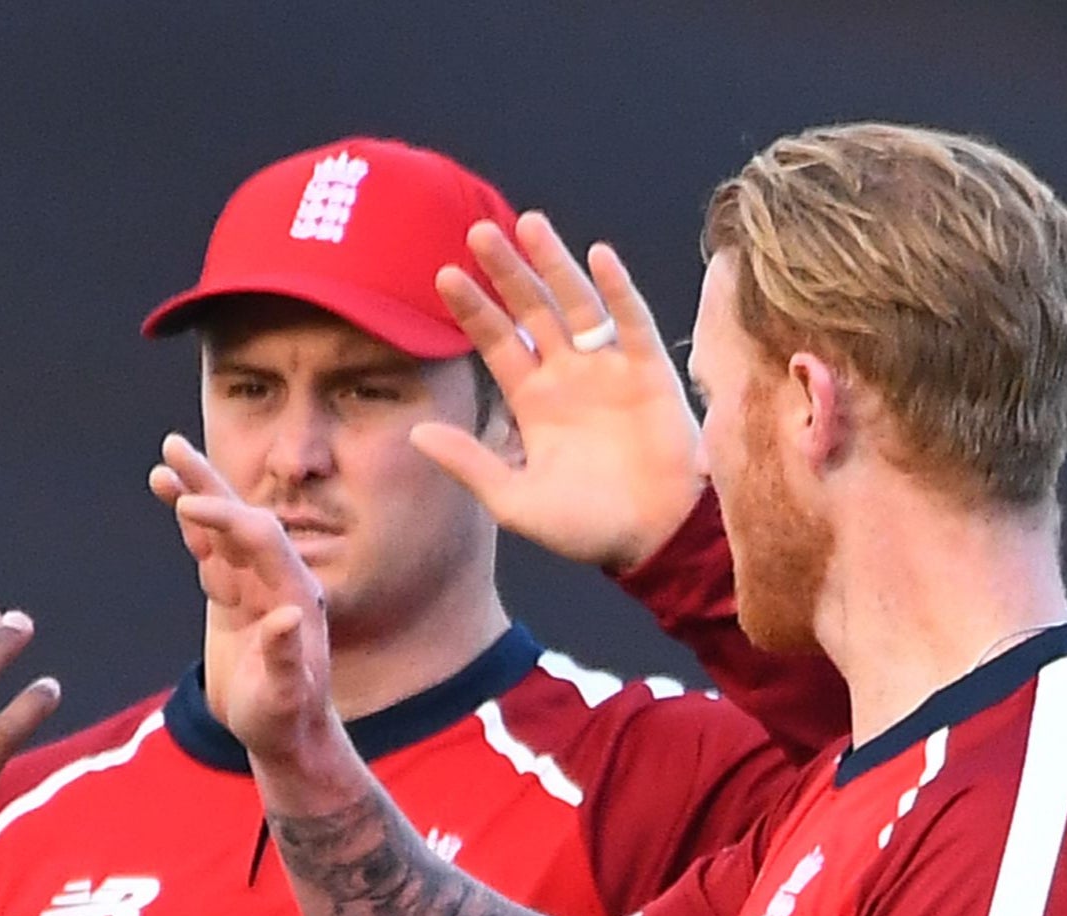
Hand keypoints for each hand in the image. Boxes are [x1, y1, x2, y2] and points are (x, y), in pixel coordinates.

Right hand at [148, 437, 334, 771]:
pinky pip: (209, 552)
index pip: (258, 537)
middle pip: (239, 517)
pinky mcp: (232, 597)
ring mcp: (253, 585)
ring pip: (220, 530)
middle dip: (207, 483)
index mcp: (294, 591)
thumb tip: (286, 618)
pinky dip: (190, 527)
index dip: (224, 519)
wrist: (285, 733)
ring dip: (193, 495)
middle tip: (173, 446)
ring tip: (164, 464)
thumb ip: (285, 657)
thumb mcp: (283, 697)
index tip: (187, 506)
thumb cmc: (285, 720)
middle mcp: (276, 578)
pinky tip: (173, 502)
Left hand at [410, 212, 705, 572]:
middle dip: (506, 272)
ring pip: (577, 304)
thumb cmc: (583, 528)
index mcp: (533, 402)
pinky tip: (598, 256)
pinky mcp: (650, 373)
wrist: (651, 541)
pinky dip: (617, 290)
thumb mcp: (514, 501)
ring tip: (529, 224)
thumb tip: (415, 432)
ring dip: (554, 264)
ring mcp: (609, 369)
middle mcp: (568, 376)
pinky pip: (632, 321)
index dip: (474, 309)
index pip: (497, 343)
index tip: (443, 275)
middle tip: (476, 232)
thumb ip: (470, 462)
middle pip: (531, 311)